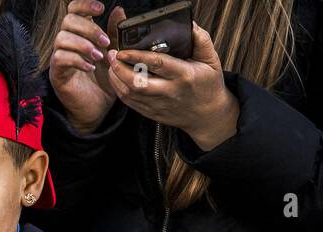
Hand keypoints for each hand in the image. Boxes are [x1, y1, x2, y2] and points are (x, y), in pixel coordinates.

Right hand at [49, 1, 127, 135]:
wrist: (97, 109)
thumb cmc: (104, 82)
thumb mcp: (114, 54)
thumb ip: (114, 33)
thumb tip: (118, 11)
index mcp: (81, 35)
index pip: (74, 10)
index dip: (85, 5)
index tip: (101, 9)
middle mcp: (67, 44)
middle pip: (68, 21)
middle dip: (89, 28)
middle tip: (105, 42)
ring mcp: (60, 59)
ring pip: (62, 39)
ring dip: (83, 45)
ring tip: (99, 57)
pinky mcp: (57, 74)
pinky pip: (60, 58)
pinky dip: (77, 60)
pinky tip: (90, 67)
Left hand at [109, 22, 237, 149]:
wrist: (207, 115)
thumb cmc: (208, 84)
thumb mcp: (211, 59)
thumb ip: (201, 40)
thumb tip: (189, 25)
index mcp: (184, 75)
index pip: (157, 64)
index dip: (137, 56)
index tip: (123, 50)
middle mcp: (168, 91)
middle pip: (137, 82)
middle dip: (120, 68)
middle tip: (112, 55)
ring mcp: (157, 104)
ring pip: (129, 93)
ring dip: (116, 79)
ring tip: (111, 65)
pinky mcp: (150, 113)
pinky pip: (129, 103)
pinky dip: (119, 90)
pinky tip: (116, 79)